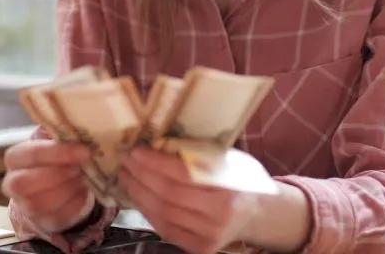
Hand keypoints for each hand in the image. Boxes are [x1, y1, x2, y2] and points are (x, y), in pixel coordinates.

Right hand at [1, 140, 96, 233]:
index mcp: (15, 158)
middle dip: (58, 174)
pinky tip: (84, 192)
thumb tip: (78, 121)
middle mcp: (13, 184)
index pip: (30, 154)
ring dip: (66, 190)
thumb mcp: (54, 140)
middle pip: (25, 183)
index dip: (56, 153)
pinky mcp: (42, 222)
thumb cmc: (54, 157)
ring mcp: (25, 206)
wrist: (53, 185)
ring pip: (39, 203)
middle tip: (81, 167)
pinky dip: (74, 205)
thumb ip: (61, 131)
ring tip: (84, 178)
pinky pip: (56, 217)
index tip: (83, 150)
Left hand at [119, 146, 257, 253]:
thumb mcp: (229, 160)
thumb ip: (200, 154)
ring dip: (139, 194)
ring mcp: (209, 235)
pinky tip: (139, 197)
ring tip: (127, 177)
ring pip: (163, 213)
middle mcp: (219, 214)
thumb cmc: (240, 180)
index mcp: (228, 186)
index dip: (156, 163)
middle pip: (168, 195)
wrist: (258, 214)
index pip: (183, 174)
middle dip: (141, 176)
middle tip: (126, 162)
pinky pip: (166, 229)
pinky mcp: (200, 247)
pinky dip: (148, 212)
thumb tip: (158, 142)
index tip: (137, 151)